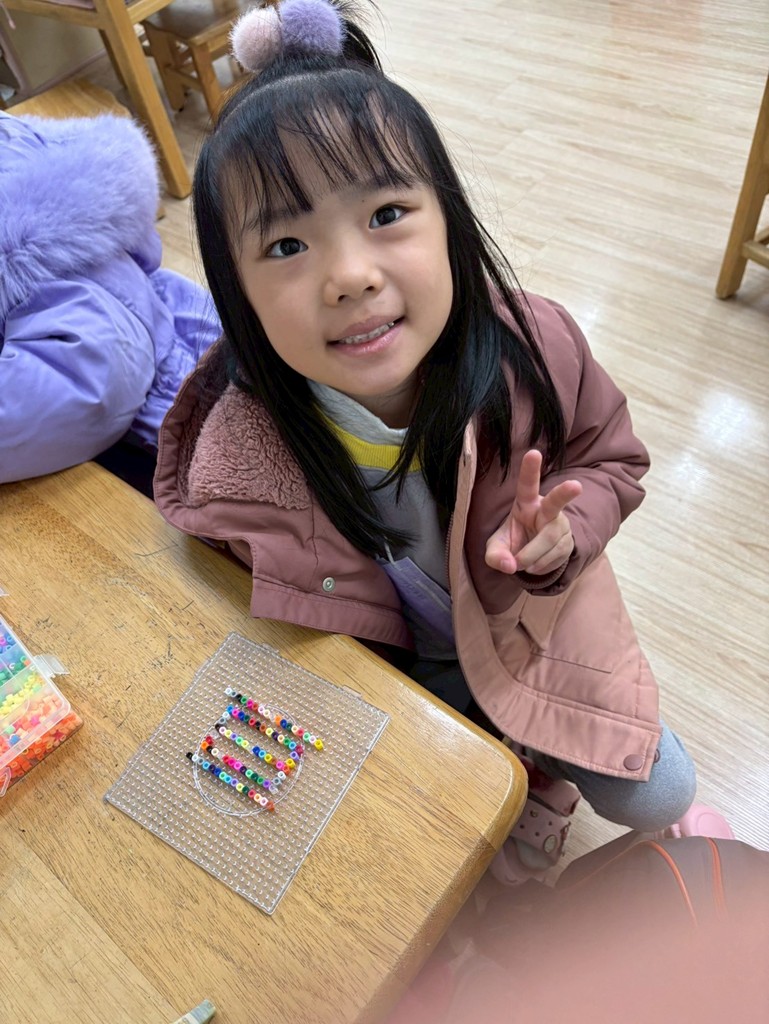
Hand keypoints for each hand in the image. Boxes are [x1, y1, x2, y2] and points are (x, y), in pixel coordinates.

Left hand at [485, 449, 582, 574]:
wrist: (532, 558)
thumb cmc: (512, 542)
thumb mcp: (496, 548)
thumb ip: (495, 556)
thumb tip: (509, 565)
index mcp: (526, 502)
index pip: (527, 484)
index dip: (530, 469)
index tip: (534, 453)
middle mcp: (546, 510)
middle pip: (556, 502)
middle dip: (565, 493)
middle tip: (576, 486)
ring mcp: (560, 525)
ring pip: (549, 540)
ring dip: (531, 556)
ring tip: (521, 562)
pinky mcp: (568, 542)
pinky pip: (555, 556)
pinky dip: (540, 565)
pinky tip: (534, 564)